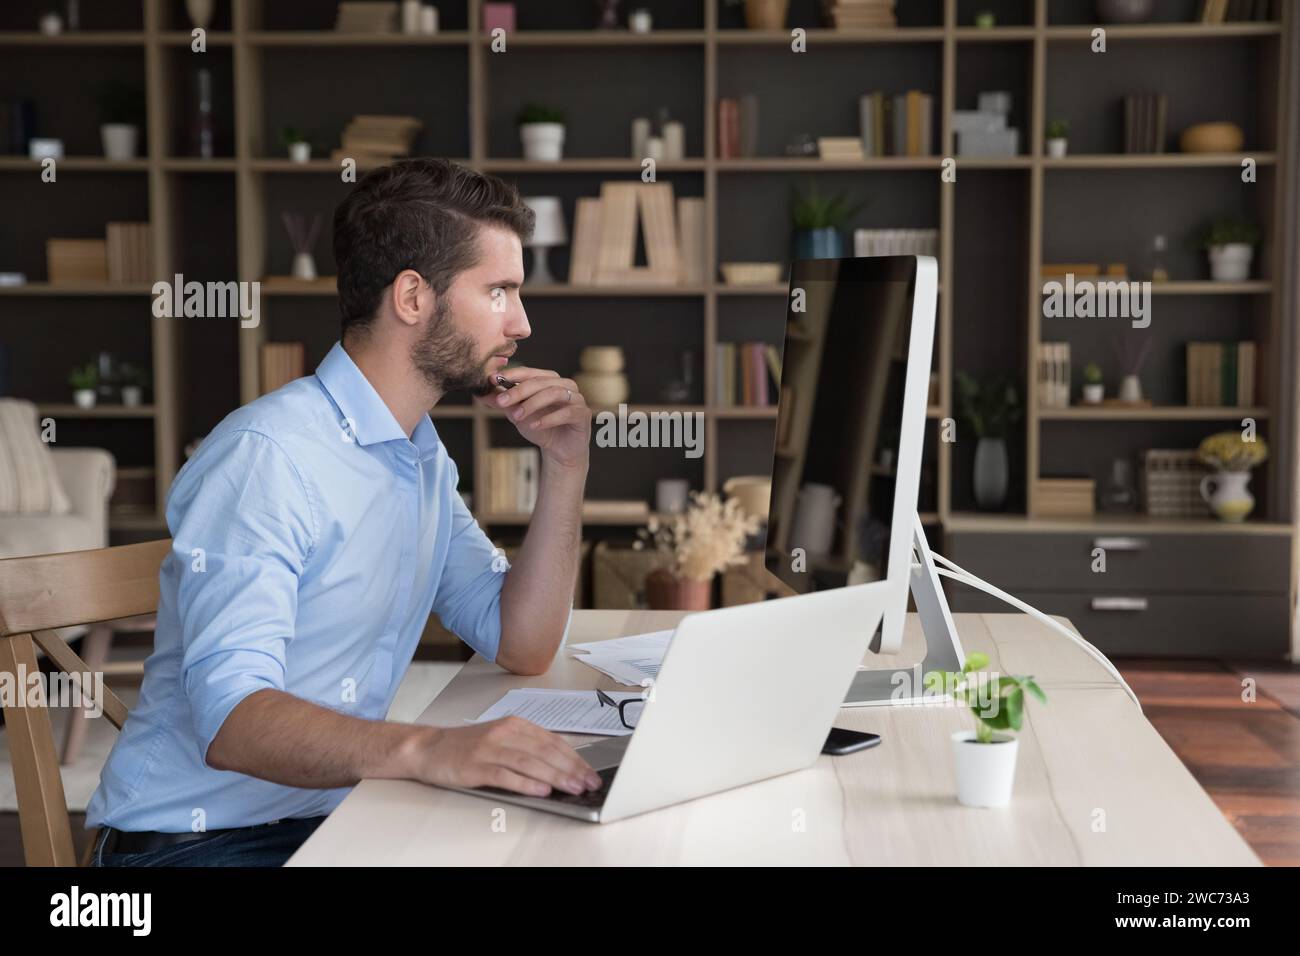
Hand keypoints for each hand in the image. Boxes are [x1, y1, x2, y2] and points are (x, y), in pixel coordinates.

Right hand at [411, 717, 601, 796]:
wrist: (429, 747)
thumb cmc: (467, 746)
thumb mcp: (501, 738)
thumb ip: (527, 747)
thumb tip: (560, 766)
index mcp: (515, 724)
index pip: (553, 741)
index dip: (575, 758)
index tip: (590, 773)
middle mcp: (505, 733)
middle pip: (546, 751)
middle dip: (571, 769)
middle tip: (589, 783)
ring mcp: (490, 748)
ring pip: (530, 762)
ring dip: (556, 776)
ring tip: (573, 788)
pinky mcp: (477, 765)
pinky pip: (506, 774)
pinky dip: (526, 783)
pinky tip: (541, 790)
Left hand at [478, 366, 590, 469]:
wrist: (559, 452)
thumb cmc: (540, 429)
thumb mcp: (517, 415)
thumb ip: (504, 403)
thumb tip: (481, 394)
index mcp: (550, 380)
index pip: (530, 372)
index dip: (512, 375)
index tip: (493, 380)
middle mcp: (565, 385)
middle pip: (540, 381)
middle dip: (518, 391)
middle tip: (501, 402)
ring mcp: (576, 399)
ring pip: (553, 393)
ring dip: (532, 404)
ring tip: (517, 417)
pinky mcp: (583, 414)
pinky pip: (566, 412)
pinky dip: (548, 418)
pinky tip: (535, 425)